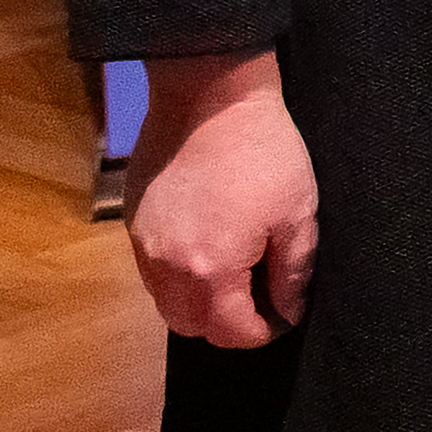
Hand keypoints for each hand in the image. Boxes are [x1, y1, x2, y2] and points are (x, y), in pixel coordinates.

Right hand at [122, 51, 315, 348]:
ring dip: (198, 303)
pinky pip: (152, 272)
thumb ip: (292, 272)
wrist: (210, 98)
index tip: (283, 315)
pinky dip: (177, 276)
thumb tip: (288, 310)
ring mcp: (143, 245)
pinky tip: (207, 249)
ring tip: (235, 275)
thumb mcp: (298, 213)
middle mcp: (166, 268)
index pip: (230, 332)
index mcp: (210, 270)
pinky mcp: (133, 223)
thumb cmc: (265, 153)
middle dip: (226, 325)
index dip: (262, 332)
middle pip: (190, 327)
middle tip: (259, 299)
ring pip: (165, 303)